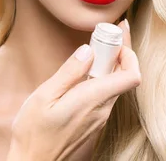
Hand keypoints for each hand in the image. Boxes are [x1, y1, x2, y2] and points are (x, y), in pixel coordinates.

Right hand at [8, 20, 140, 160]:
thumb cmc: (34, 132)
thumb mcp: (45, 96)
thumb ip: (69, 72)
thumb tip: (88, 50)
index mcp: (92, 100)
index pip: (131, 75)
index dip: (129, 52)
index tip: (116, 36)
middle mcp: (102, 110)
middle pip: (124, 77)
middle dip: (119, 52)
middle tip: (108, 34)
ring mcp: (99, 118)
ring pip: (115, 86)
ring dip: (110, 65)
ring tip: (96, 48)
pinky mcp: (94, 122)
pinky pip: (105, 95)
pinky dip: (102, 79)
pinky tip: (87, 72)